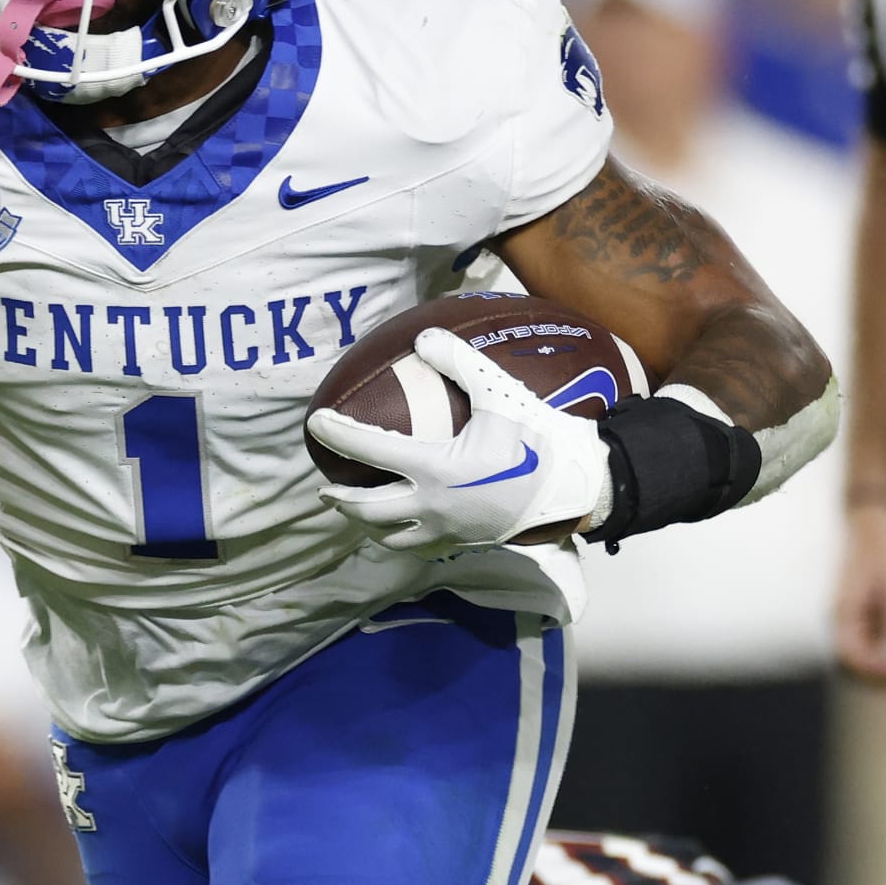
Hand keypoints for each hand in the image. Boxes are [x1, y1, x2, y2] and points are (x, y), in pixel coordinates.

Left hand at [310, 326, 612, 551]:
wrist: (570, 488)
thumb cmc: (535, 439)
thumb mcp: (499, 395)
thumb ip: (460, 363)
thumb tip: (426, 337)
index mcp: (434, 468)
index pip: (370, 451)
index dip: (338, 435)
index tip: (315, 424)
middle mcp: (431, 505)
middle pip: (366, 509)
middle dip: (340, 499)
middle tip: (325, 487)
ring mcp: (445, 529)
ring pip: (388, 536)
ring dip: (365, 524)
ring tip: (353, 512)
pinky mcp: (461, 541)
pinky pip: (417, 547)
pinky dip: (398, 539)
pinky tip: (397, 529)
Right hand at [834, 500, 885, 689]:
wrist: (878, 513)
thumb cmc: (885, 541)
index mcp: (843, 612)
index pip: (852, 655)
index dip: (879, 670)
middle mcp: (845, 622)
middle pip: (859, 667)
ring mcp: (857, 622)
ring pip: (870, 662)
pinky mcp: (872, 618)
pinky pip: (881, 649)